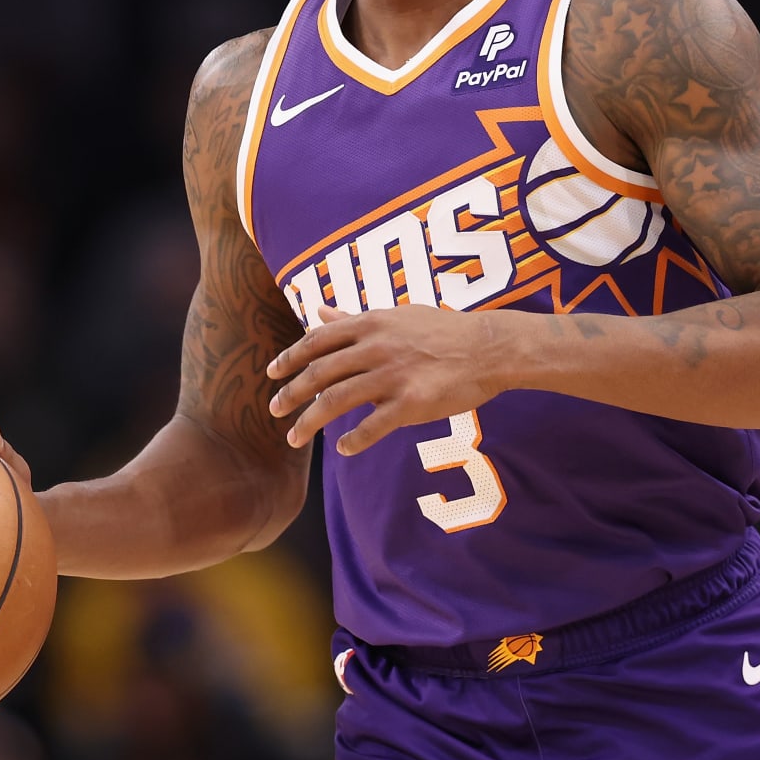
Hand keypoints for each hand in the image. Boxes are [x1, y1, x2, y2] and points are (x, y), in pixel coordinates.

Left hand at [266, 305, 517, 455]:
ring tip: (294, 436)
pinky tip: (342, 448)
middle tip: (274, 409)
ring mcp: (392, 376)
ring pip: (336, 400)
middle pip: (319, 372)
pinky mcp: (411, 403)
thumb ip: (354, 318)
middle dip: (291, 393)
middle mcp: (375, 348)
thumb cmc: (442, 330)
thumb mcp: (395, 315)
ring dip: (309, 421)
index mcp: (370, 324)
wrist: (489, 348)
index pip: (316, 341)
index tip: (271, 373)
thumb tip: (319, 310)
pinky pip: (372, 427)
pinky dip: (353, 440)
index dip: (289, 357)